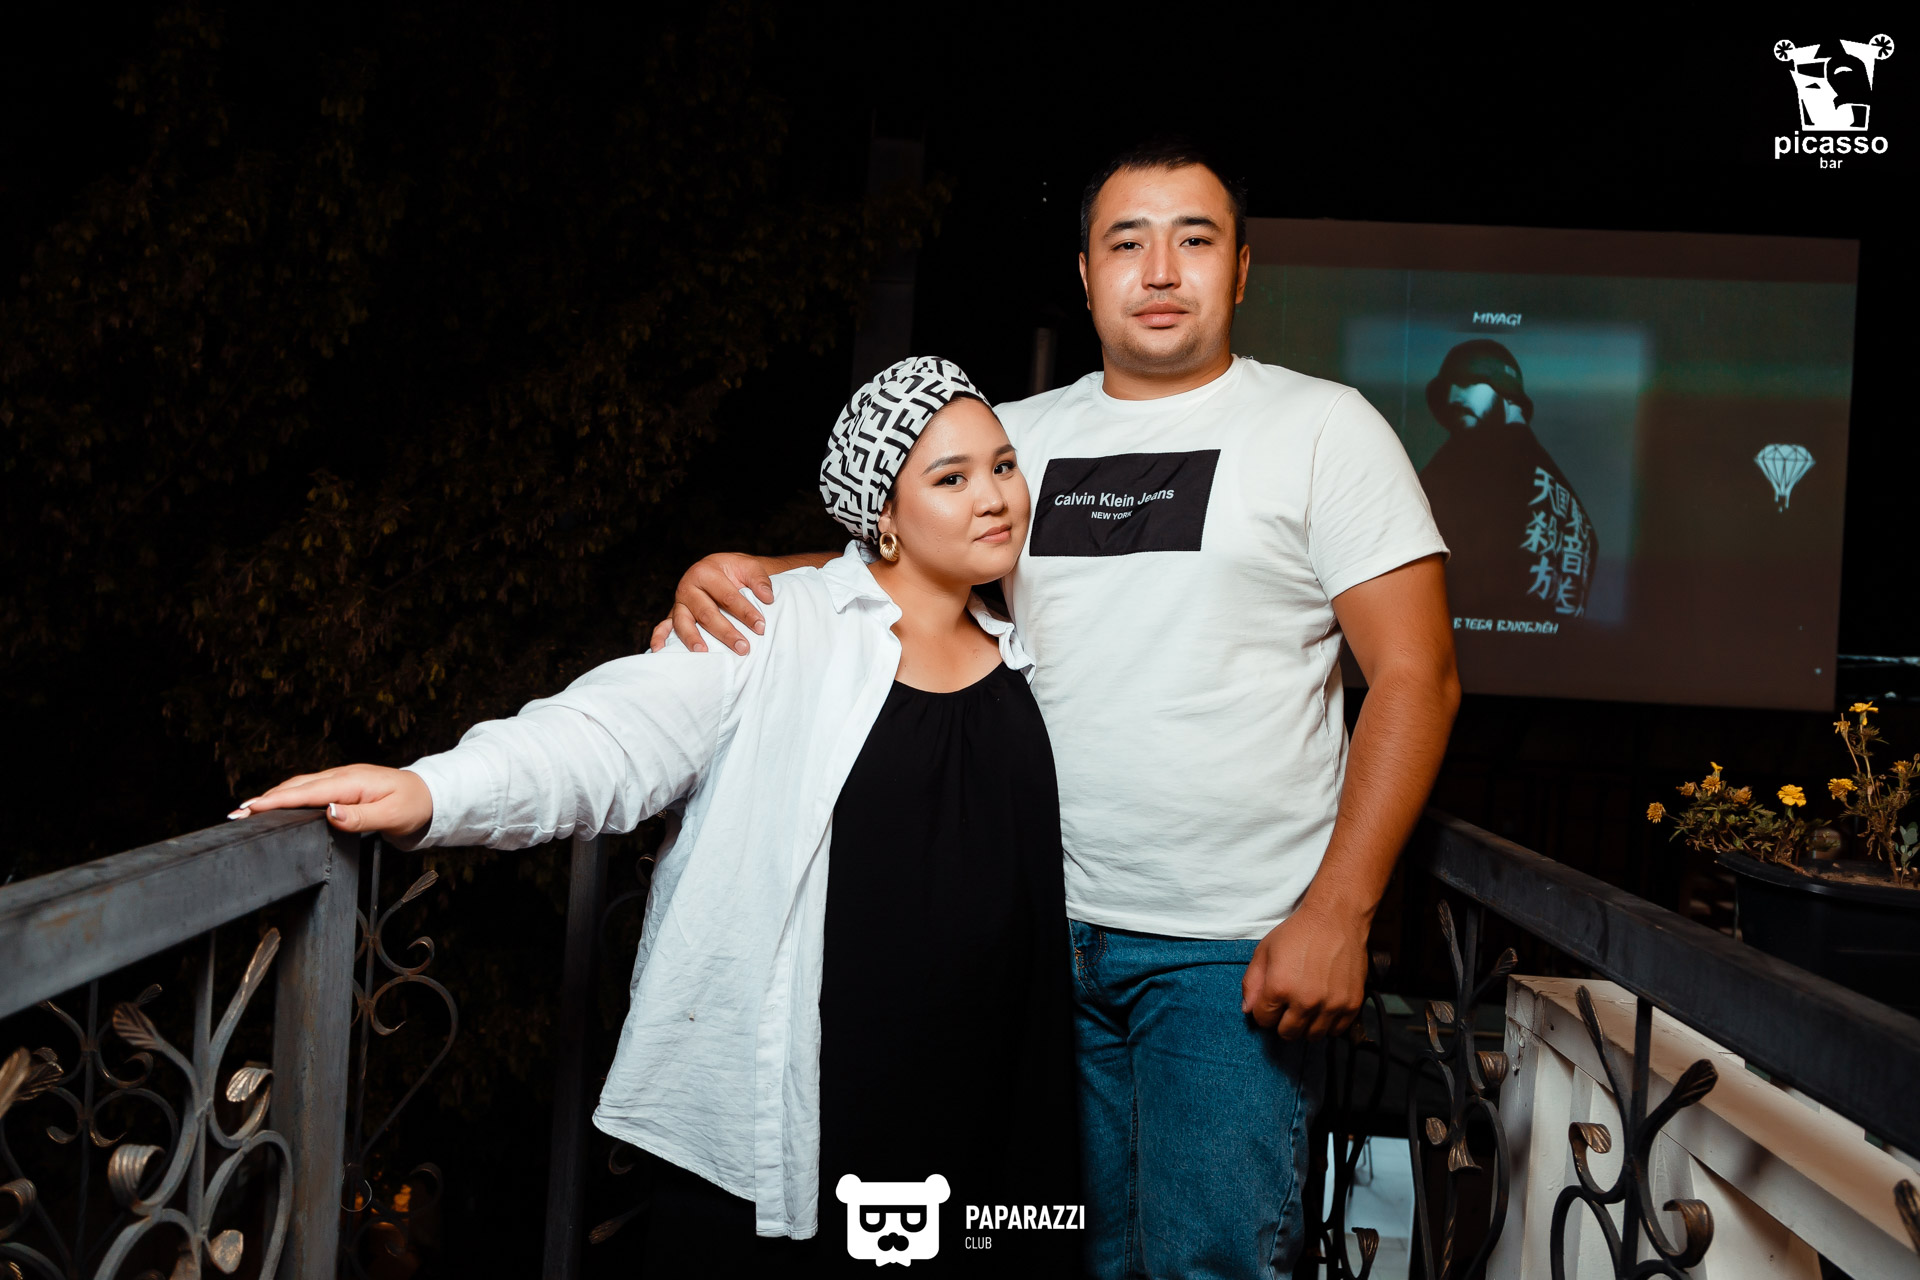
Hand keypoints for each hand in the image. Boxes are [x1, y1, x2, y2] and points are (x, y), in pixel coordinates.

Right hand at [228, 764, 432, 839]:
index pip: (307, 793)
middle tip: (236, 814)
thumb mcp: (391, 816)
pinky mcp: (341, 785)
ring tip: (247, 811)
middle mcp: (342, 776)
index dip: (276, 801)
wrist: (429, 796)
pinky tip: (275, 805)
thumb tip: (329, 813)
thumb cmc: (413, 806)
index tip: (250, 809)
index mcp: (352, 782)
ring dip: (273, 797)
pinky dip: (288, 796)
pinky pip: (309, 789)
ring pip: (300, 787)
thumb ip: (360, 818)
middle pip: (297, 787)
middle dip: (265, 799)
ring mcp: (341, 779)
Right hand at [648, 553, 775, 655]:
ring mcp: (679, 602)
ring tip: (704, 653)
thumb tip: (768, 598)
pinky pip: (664, 626)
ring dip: (693, 639)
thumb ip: (760, 580)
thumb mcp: (749, 568)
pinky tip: (659, 651)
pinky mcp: (674, 614)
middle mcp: (688, 587)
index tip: (761, 627)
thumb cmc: (735, 571)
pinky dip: (659, 638)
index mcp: (705, 572)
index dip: (745, 612)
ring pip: (684, 622)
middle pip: (706, 613)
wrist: (720, 570)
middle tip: (743, 648)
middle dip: (726, 632)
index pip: (727, 596)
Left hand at [1240, 900, 1371, 1039]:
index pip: (1263, 1020)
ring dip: (1306, 1026)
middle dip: (1283, 1022)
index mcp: (1280, 988)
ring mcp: (1331, 1005)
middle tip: (1288, 1007)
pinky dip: (1329, 1024)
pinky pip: (1337, 1031)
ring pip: (1312, 1036)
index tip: (1272, 1002)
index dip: (1264, 1011)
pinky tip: (1324, 1008)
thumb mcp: (1264, 951)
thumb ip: (1252, 983)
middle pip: (1288, 1033)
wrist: (1336, 918)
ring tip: (1306, 1008)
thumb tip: (1248, 1010)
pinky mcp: (1352, 1004)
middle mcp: (1306, 1001)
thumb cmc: (1298, 932)